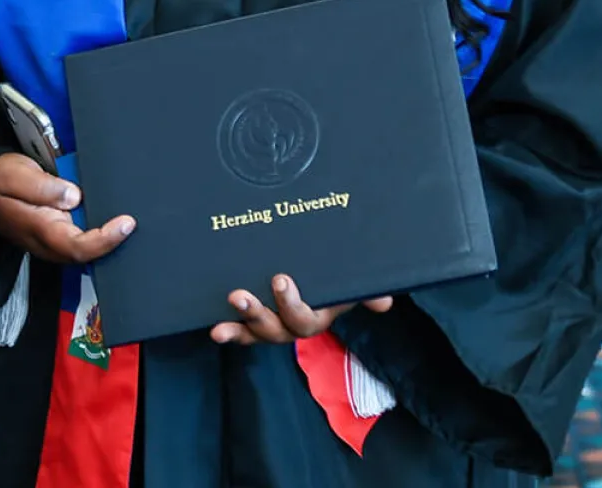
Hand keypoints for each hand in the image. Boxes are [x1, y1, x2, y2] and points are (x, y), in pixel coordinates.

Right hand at [0, 152, 134, 264]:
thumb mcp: (13, 175)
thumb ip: (42, 187)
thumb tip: (73, 196)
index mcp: (39, 229)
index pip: (77, 246)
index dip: (104, 240)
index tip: (126, 224)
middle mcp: (49, 241)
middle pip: (86, 254)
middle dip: (113, 242)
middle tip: (136, 220)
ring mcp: (53, 240)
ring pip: (85, 249)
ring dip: (109, 239)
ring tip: (131, 220)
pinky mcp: (55, 232)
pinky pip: (81, 239)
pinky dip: (100, 232)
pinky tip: (115, 219)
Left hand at [210, 274, 392, 346]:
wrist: (326, 270)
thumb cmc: (339, 276)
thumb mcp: (353, 283)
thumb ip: (367, 290)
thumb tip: (385, 302)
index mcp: (318, 316)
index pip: (304, 320)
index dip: (290, 304)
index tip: (279, 278)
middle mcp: (293, 325)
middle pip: (276, 331)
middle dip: (258, 316)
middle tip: (240, 296)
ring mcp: (273, 323)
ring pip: (257, 332)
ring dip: (240, 324)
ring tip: (224, 316)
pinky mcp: (255, 318)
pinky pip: (243, 330)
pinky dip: (231, 331)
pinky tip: (216, 329)